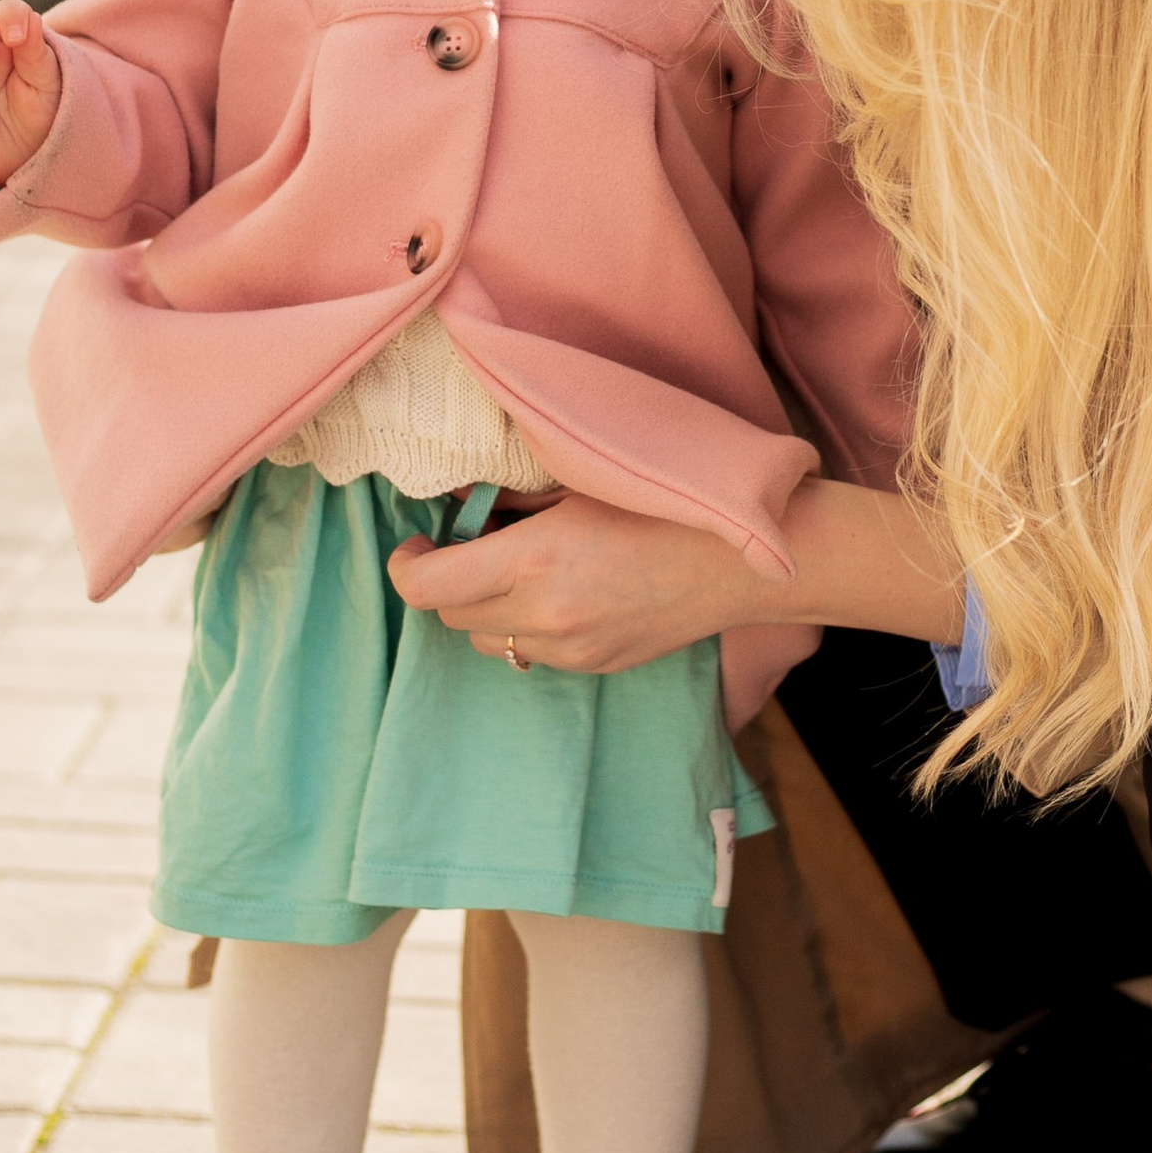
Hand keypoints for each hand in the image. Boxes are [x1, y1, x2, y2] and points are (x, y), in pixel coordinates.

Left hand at [388, 475, 961, 669]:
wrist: (743, 561)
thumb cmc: (665, 504)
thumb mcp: (578, 485)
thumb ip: (510, 499)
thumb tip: (458, 504)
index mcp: (535, 561)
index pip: (429, 587)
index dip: (408, 566)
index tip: (416, 544)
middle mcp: (545, 615)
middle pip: (451, 616)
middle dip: (447, 581)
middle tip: (472, 543)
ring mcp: (571, 650)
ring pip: (486, 641)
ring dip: (484, 608)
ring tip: (517, 569)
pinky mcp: (594, 667)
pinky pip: (530, 654)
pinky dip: (524, 626)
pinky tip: (559, 592)